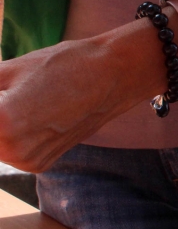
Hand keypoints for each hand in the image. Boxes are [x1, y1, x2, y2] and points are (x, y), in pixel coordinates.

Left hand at [0, 21, 168, 172]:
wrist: (116, 76)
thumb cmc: (67, 64)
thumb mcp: (8, 68)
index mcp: (3, 123)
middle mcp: (14, 151)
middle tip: (3, 92)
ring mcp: (27, 161)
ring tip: (9, 99)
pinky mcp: (38, 163)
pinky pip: (5, 150)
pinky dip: (3, 135)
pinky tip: (16, 111)